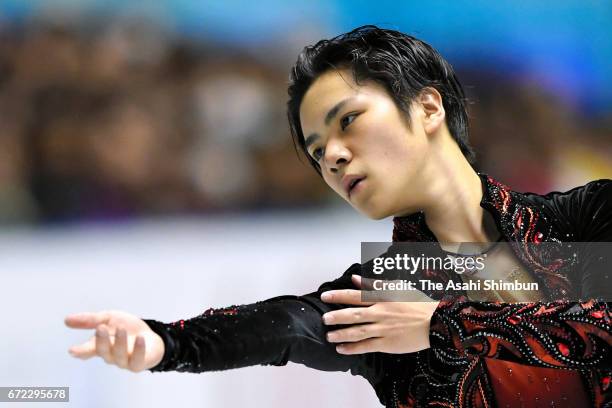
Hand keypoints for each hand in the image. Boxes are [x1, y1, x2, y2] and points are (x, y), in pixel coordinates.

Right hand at [64, 310, 164, 371]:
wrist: (149, 335)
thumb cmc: (126, 328)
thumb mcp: (109, 318)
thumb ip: (90, 320)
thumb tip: (66, 319)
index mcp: (100, 345)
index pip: (88, 350)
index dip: (80, 351)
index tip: (73, 350)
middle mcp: (110, 355)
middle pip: (103, 351)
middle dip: (101, 341)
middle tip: (100, 328)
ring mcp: (124, 361)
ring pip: (119, 356)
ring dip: (119, 342)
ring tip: (121, 329)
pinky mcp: (138, 364)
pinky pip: (137, 361)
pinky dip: (138, 350)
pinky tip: (140, 339)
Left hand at [320, 275, 438, 354]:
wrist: (437, 323)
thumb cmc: (416, 303)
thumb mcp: (396, 288)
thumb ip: (373, 284)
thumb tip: (353, 278)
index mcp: (382, 298)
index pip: (355, 296)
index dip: (338, 296)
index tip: (324, 297)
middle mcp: (380, 313)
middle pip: (354, 315)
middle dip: (336, 317)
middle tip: (324, 319)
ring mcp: (383, 330)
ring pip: (357, 332)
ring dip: (341, 334)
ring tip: (329, 336)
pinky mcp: (387, 344)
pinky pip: (366, 346)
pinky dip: (352, 348)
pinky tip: (341, 349)